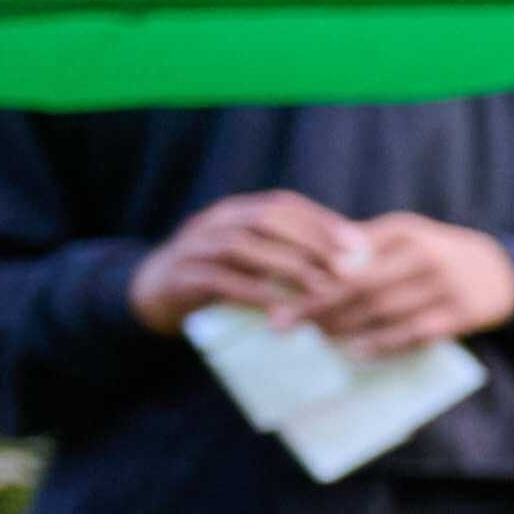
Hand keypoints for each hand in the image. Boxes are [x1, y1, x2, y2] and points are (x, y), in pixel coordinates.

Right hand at [132, 190, 357, 330]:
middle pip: (266, 219)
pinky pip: (219, 280)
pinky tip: (281, 310)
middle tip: (348, 269)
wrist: (154, 293)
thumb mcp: (253, 258)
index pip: (283, 204)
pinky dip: (253, 293)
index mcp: (236, 211)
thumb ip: (288, 252)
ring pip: (243, 246)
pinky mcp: (181, 277)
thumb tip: (353, 260)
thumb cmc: (219, 276)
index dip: (322, 221)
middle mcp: (214, 221)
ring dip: (288, 267)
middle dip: (311, 241)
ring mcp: (194, 246)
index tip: (359, 245)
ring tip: (322, 290)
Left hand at [305, 213, 513, 359]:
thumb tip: (310, 251)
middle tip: (287, 324)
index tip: (279, 293)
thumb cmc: (437, 251)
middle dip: (320, 307)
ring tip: (317, 336)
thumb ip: (364, 240)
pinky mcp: (461, 317)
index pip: (350, 257)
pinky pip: (414, 335)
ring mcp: (447, 290)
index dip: (314, 277)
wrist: (501, 272)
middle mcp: (428, 259)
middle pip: (363, 287)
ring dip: (346, 328)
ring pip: (385, 313)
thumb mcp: (406, 233)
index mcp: (408, 234)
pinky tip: (356, 352)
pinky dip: (382, 345)